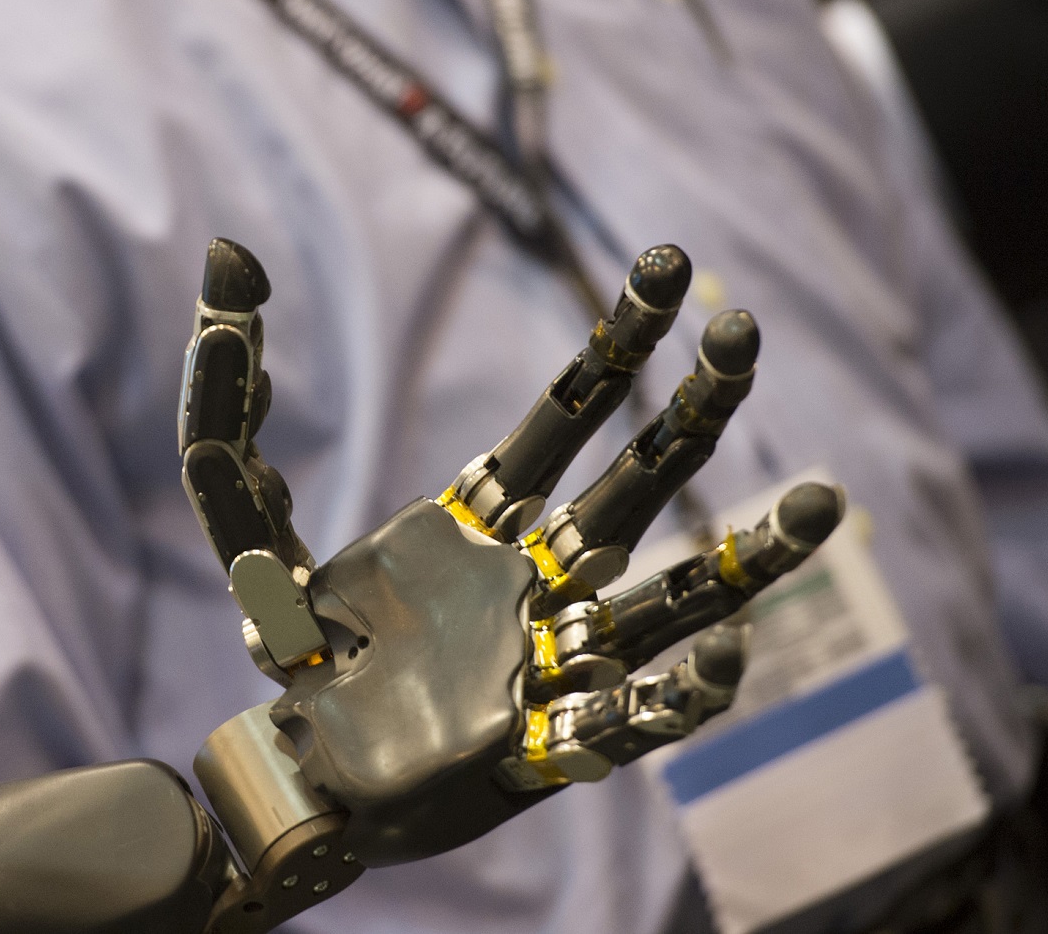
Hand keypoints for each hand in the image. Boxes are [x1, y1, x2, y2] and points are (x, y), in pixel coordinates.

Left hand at [179, 239, 842, 867]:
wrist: (308, 775)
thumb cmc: (297, 661)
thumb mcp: (251, 551)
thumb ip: (229, 446)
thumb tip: (224, 312)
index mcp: (483, 525)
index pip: (566, 420)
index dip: (615, 348)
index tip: (665, 272)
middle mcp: (534, 583)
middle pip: (633, 485)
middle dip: (690, 409)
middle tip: (742, 333)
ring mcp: (548, 662)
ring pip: (666, 601)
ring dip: (744, 559)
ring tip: (823, 503)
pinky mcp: (539, 750)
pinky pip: (630, 725)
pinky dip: (675, 697)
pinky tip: (713, 663)